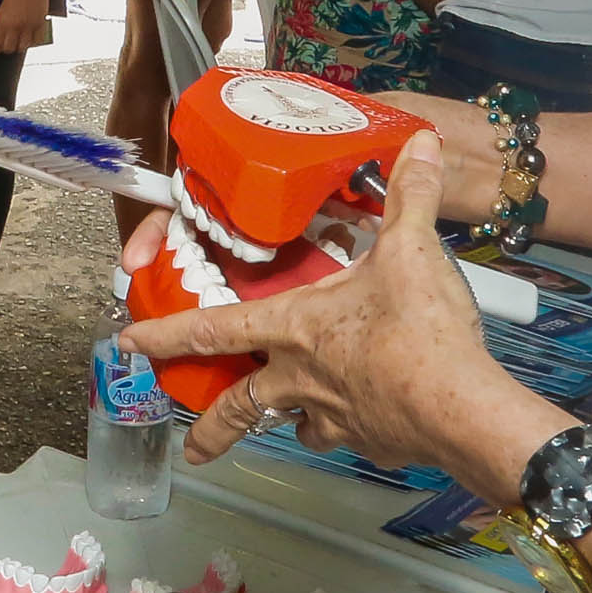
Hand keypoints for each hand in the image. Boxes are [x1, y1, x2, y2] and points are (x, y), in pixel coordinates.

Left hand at [0, 0, 48, 58]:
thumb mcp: (4, 7)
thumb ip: (4, 22)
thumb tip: (4, 35)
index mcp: (2, 21)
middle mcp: (14, 26)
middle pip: (10, 48)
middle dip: (9, 49)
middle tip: (9, 48)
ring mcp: (28, 26)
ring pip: (24, 47)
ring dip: (22, 46)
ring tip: (21, 45)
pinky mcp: (40, 24)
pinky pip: (37, 40)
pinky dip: (34, 42)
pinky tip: (32, 40)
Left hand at [120, 131, 536, 472]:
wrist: (462, 410)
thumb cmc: (420, 331)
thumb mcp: (412, 249)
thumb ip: (410, 195)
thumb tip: (421, 145)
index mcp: (293, 327)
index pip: (212, 329)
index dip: (165, 335)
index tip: (129, 344)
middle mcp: (301, 378)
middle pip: (239, 408)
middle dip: (211, 430)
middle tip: (192, 447)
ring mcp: (334, 417)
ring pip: (294, 426)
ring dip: (289, 422)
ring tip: (294, 422)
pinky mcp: (371, 441)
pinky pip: (349, 436)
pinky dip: (351, 428)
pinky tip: (368, 419)